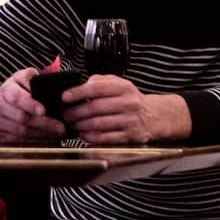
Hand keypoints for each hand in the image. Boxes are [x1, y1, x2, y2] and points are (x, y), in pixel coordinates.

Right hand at [0, 68, 64, 143]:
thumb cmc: (10, 92)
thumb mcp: (18, 79)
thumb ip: (31, 77)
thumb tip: (48, 81)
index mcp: (5, 90)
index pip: (17, 97)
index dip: (30, 104)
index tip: (43, 110)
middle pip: (22, 118)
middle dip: (44, 123)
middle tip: (60, 127)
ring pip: (21, 132)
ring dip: (41, 134)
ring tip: (57, 133)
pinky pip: (16, 141)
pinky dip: (32, 141)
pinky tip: (44, 139)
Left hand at [63, 75, 186, 144]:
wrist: (154, 116)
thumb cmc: (131, 100)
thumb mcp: (121, 85)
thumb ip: (102, 81)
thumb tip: (83, 84)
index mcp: (125, 88)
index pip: (97, 87)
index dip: (78, 92)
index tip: (65, 97)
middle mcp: (129, 103)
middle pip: (95, 107)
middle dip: (75, 112)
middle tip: (66, 115)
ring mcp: (130, 120)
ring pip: (98, 124)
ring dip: (81, 125)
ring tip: (73, 124)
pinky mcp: (129, 136)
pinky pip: (105, 138)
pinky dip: (90, 137)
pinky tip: (84, 134)